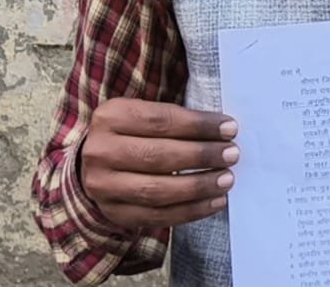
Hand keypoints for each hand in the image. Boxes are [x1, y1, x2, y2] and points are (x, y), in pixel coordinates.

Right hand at [79, 98, 238, 228]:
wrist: (97, 164)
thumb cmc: (135, 133)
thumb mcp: (144, 114)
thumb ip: (178, 119)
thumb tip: (225, 131)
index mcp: (111, 117)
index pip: (161, 120)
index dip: (199, 125)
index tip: (231, 129)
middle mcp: (100, 151)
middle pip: (158, 155)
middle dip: (201, 156)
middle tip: (232, 155)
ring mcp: (102, 186)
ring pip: (156, 190)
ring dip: (198, 186)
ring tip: (226, 180)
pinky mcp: (113, 212)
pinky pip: (156, 216)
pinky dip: (190, 211)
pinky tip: (214, 202)